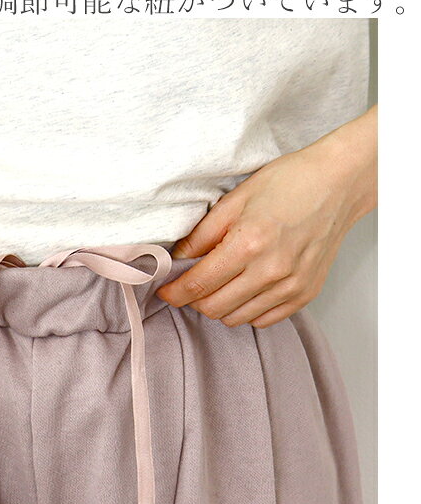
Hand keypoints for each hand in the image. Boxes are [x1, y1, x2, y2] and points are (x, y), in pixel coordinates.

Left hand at [156, 105, 376, 327]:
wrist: (338, 183)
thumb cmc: (288, 183)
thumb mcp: (234, 200)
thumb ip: (201, 235)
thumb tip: (176, 260)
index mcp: (248, 244)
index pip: (198, 285)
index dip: (175, 293)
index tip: (166, 291)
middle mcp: (271, 271)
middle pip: (214, 308)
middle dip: (194, 300)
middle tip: (191, 284)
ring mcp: (291, 286)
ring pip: (237, 318)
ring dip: (219, 306)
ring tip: (219, 284)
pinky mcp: (305, 294)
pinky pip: (263, 319)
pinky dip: (247, 310)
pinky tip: (245, 289)